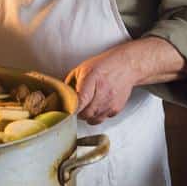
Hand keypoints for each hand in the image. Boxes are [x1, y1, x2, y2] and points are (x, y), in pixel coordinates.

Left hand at [65, 37, 186, 122]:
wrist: (127, 66)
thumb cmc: (103, 66)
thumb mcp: (82, 69)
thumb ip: (70, 83)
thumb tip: (60, 98)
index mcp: (91, 79)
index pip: (80, 101)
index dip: (72, 109)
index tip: (67, 111)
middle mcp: (103, 92)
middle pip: (85, 114)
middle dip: (78, 112)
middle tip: (78, 105)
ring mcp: (111, 102)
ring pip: (93, 119)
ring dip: (88, 115)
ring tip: (88, 105)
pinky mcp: (117, 109)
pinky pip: (103, 119)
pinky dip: (98, 115)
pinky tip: (98, 105)